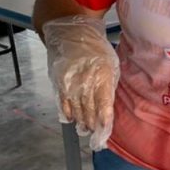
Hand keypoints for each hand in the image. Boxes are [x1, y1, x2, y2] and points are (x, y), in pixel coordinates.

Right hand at [42, 16, 118, 149]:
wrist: (71, 33)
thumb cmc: (95, 48)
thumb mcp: (110, 63)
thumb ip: (109, 84)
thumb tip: (108, 104)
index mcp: (102, 76)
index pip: (104, 106)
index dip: (105, 122)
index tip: (105, 131)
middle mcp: (85, 83)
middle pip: (89, 111)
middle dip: (93, 126)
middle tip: (96, 136)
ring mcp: (70, 84)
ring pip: (76, 110)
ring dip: (82, 122)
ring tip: (86, 129)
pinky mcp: (59, 84)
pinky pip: (63, 104)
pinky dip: (69, 113)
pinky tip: (73, 120)